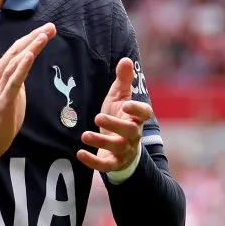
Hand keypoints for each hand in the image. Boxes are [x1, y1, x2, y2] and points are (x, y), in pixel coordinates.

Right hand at [0, 23, 56, 162]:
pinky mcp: (3, 100)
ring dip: (30, 48)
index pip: (18, 51)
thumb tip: (27, 66)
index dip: (32, 39)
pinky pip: (13, 81)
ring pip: (15, 62)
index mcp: (1, 73)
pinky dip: (21, 67)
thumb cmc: (1, 117)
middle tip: (51, 27)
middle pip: (17, 51)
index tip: (48, 30)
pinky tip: (29, 56)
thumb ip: (18, 78)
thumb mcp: (13, 92)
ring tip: (43, 36)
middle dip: (34, 38)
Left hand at [77, 57, 152, 172]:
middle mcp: (133, 135)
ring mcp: (125, 150)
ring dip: (101, 142)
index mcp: (136, 118)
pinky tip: (80, 153)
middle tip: (98, 117)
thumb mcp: (120, 98)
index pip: (144, 114)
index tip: (127, 104)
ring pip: (117, 147)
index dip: (138, 110)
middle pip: (130, 131)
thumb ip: (123, 80)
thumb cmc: (120, 117)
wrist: (121, 146)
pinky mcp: (114, 163)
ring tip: (84, 135)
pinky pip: (106, 166)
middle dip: (115, 125)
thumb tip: (126, 59)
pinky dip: (93, 161)